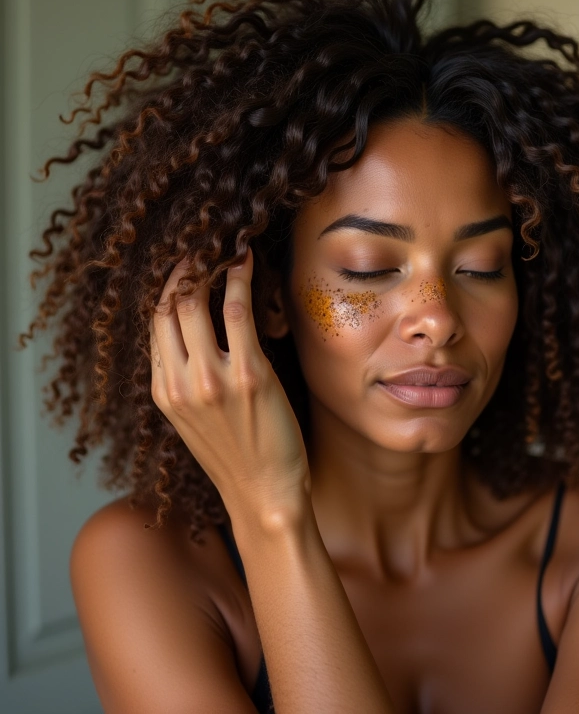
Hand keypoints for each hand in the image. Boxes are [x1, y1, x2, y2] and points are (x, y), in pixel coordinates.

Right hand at [148, 248, 309, 515]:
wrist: (263, 495)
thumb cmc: (236, 458)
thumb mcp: (193, 421)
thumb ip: (186, 379)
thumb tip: (195, 337)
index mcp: (163, 391)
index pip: (154, 324)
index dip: (166, 288)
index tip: (181, 266)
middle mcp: (179, 381)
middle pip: (167, 307)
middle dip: (181, 269)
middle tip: (199, 245)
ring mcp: (212, 378)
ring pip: (196, 302)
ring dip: (207, 266)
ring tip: (221, 245)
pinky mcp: (249, 374)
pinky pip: (238, 311)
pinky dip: (239, 278)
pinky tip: (245, 260)